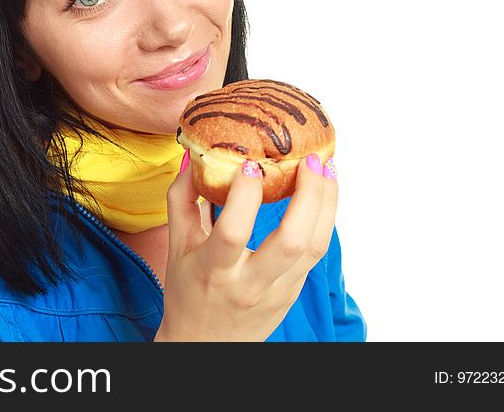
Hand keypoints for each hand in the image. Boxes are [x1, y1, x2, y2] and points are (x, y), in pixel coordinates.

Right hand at [154, 153, 337, 340]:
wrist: (205, 344)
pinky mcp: (295, 291)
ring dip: (327, 202)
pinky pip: (317, 251)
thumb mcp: (176, 248)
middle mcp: (250, 284)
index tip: (250, 165)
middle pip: (293, 240)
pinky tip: (323, 192)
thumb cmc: (188, 293)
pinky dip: (324, 217)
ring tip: (326, 168)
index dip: (244, 196)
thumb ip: (180, 201)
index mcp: (214, 271)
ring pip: (316, 246)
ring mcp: (278, 290)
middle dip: (309, 194)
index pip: (233, 233)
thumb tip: (191, 157)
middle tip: (309, 159)